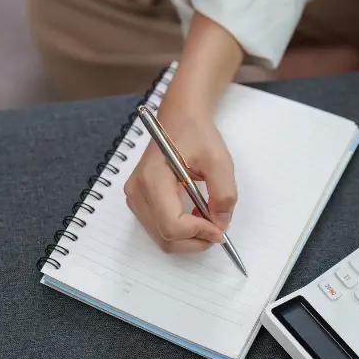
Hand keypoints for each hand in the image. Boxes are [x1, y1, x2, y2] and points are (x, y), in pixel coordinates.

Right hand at [123, 104, 237, 252]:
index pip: (171, 225)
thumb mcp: (219, 160)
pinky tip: (194, 214)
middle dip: (195, 239)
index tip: (220, 227)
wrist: (179, 119)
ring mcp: (135, 198)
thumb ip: (224, 193)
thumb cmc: (196, 134)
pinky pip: (159, 229)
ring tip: (206, 217)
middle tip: (218, 227)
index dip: (199, 233)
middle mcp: (137, 191)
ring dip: (189, 237)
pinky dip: (181, 231)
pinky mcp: (139, 201)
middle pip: (166, 237)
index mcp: (153, 178)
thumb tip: (221, 224)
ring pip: (162, 238)